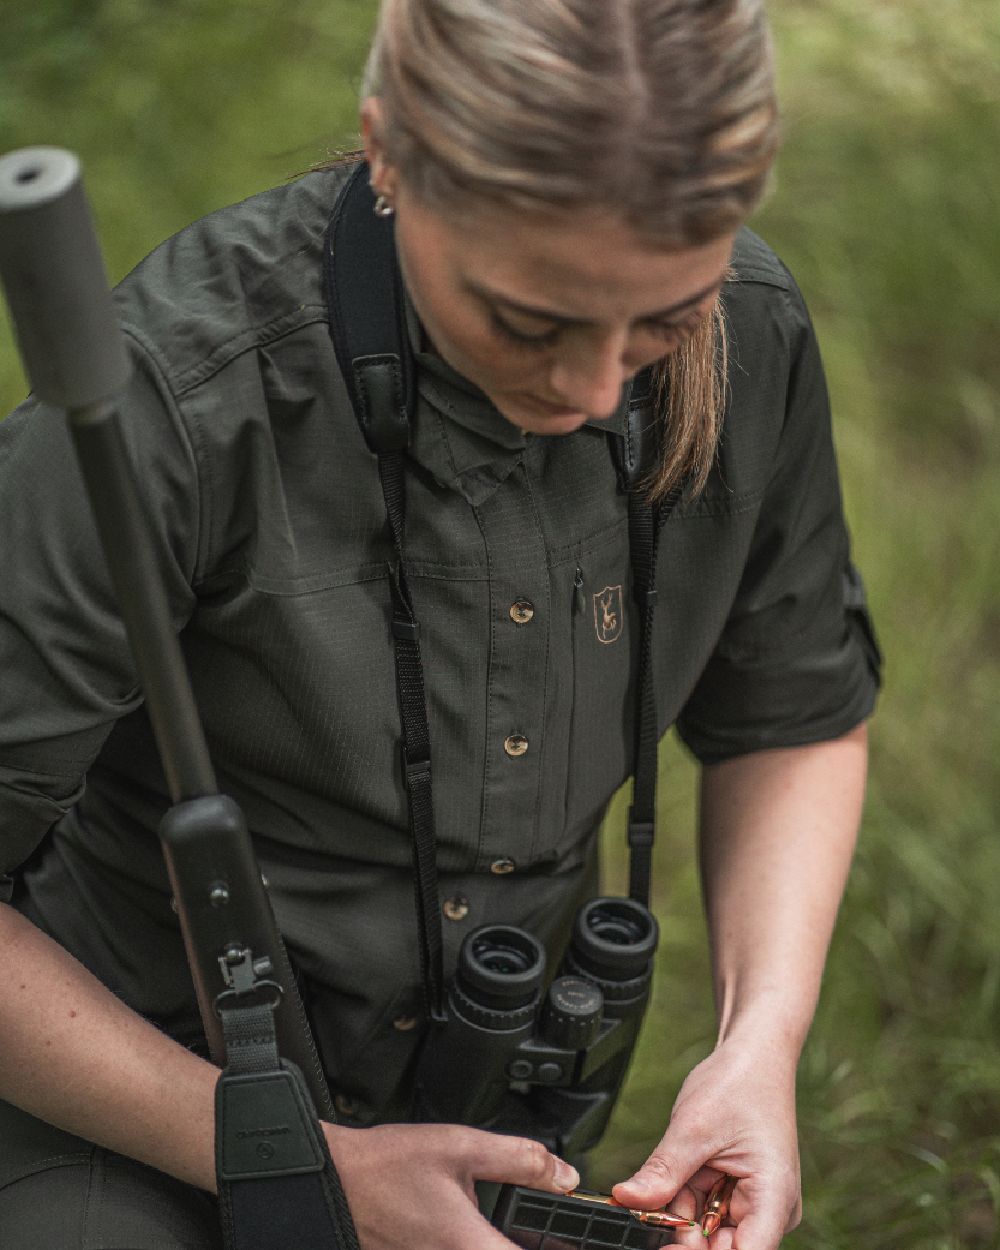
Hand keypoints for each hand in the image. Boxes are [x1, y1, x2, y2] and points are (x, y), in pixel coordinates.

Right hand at [324, 1121, 578, 1249]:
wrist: (334, 1184)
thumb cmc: (386, 1168)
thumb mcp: (461, 1147)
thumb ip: (520, 1160)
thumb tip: (564, 1175)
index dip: (564, 1243)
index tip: (572, 1232)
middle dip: (537, 1241)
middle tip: (545, 1224)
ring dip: (506, 1240)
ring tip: (509, 1223)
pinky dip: (482, 1242)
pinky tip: (477, 1227)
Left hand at [610, 1038, 801, 1248]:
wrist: (753, 1055)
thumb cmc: (738, 1083)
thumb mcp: (694, 1128)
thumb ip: (663, 1172)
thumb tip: (626, 1200)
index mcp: (773, 1197)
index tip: (665, 1248)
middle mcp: (770, 1209)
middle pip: (722, 1247)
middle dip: (684, 1234)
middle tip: (651, 1210)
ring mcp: (754, 1202)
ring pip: (708, 1232)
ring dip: (680, 1215)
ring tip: (669, 1179)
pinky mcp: (737, 1194)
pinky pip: (705, 1212)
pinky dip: (683, 1200)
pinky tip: (673, 1181)